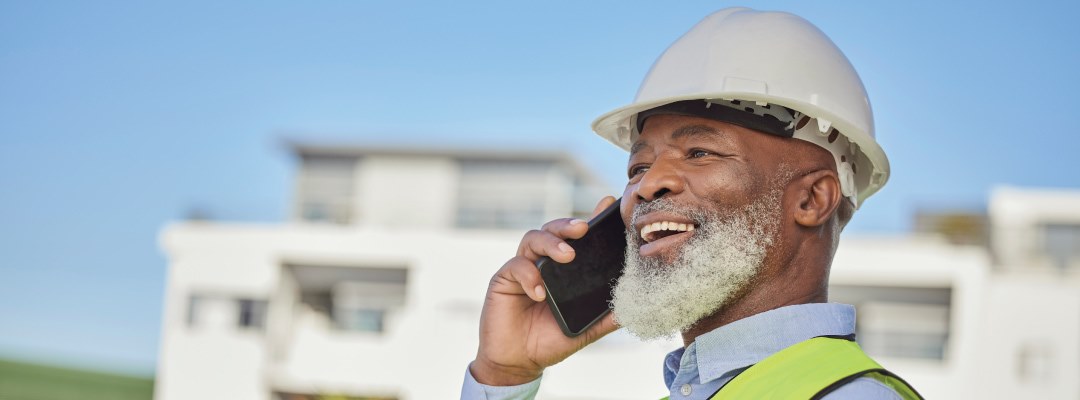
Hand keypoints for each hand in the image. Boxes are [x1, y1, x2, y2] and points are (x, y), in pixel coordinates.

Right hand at [470, 196, 620, 385]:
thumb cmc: (550, 340)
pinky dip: (529, 275)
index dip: (591, 218)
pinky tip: (538, 293)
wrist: (519, 362)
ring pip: (533, 238)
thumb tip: (637, 306)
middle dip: (568, 224)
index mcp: (564, 269)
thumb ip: (607, 316)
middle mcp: (543, 262)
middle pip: (553, 229)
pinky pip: (516, 266)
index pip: (577, 238)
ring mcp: (523, 268)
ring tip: (567, 255)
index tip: (607, 203)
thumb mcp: (586, 329)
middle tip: (583, 228)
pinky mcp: (503, 280)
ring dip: (550, 242)